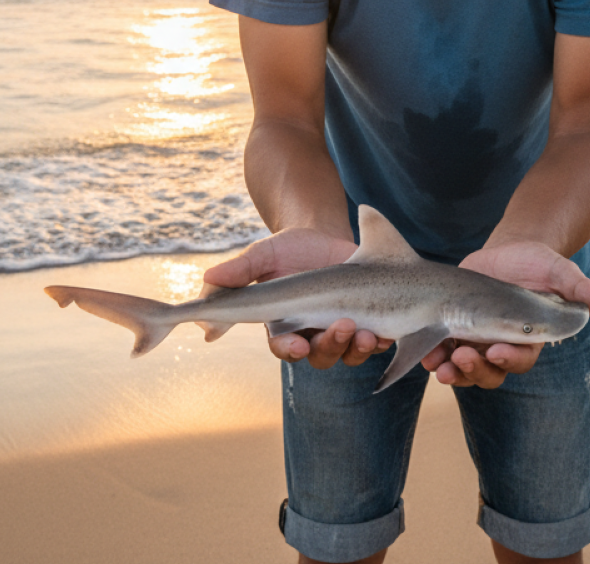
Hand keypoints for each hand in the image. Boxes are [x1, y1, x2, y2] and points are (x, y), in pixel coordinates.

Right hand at [197, 228, 393, 366]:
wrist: (324, 234)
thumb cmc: (288, 248)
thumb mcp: (262, 255)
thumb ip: (237, 273)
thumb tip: (204, 293)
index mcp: (283, 323)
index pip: (283, 347)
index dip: (290, 349)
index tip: (299, 343)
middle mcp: (311, 332)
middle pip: (319, 355)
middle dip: (332, 346)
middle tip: (344, 327)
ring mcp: (340, 329)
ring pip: (348, 353)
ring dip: (358, 348)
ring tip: (368, 332)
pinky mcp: (368, 320)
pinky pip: (376, 341)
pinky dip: (382, 339)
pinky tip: (386, 331)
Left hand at [421, 241, 589, 388]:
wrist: (509, 253)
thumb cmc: (539, 264)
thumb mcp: (560, 271)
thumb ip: (581, 289)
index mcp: (529, 339)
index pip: (521, 359)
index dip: (509, 359)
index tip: (497, 351)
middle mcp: (502, 346)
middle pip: (490, 372)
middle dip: (475, 370)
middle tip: (462, 358)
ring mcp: (476, 341)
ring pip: (464, 369)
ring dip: (451, 371)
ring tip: (439, 364)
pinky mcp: (454, 330)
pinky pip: (443, 352)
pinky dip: (434, 355)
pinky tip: (426, 353)